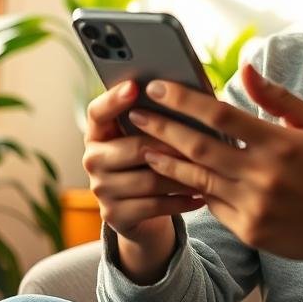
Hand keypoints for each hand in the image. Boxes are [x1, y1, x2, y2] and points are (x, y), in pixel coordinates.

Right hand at [82, 81, 205, 243]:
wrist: (139, 213)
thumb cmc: (152, 160)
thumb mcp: (149, 138)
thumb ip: (159, 117)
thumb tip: (193, 94)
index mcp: (98, 132)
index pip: (97, 111)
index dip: (114, 99)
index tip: (135, 86)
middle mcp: (93, 159)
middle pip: (134, 148)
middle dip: (171, 145)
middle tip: (202, 143)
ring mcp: (101, 189)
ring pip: (149, 179)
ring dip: (182, 176)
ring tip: (209, 170)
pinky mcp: (114, 215)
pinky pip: (154, 206)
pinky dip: (181, 200)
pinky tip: (202, 196)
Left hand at [130, 65, 302, 280]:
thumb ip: (279, 98)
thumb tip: (246, 68)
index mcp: (281, 144)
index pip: (220, 116)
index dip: (184, 99)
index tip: (158, 86)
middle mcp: (263, 176)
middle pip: (199, 147)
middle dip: (162, 127)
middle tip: (136, 113)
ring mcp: (254, 206)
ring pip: (197, 179)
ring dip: (165, 160)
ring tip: (141, 144)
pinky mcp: (248, 231)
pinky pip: (211, 204)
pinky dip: (191, 187)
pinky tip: (172, 173)